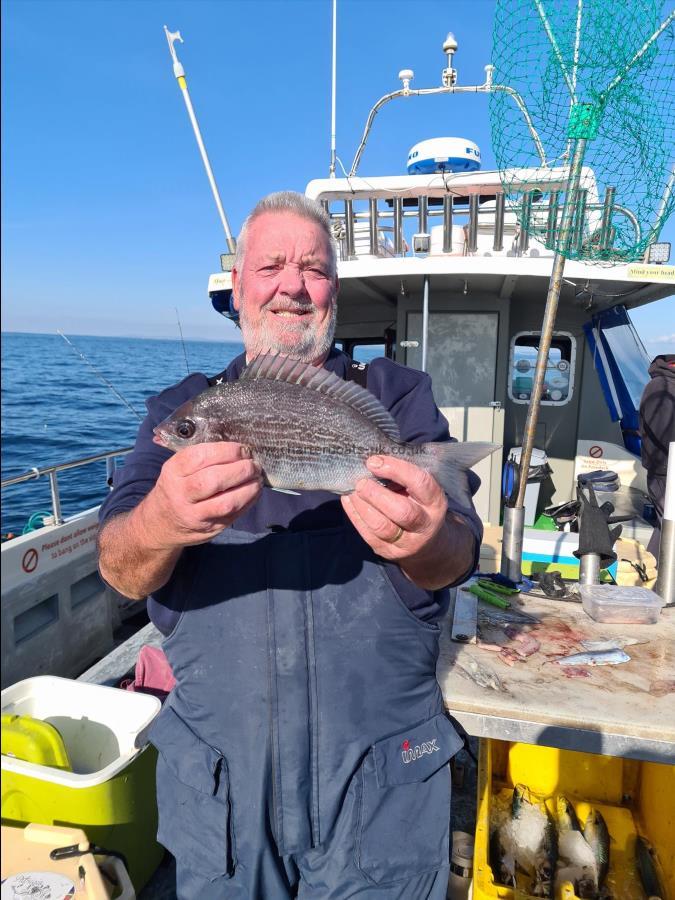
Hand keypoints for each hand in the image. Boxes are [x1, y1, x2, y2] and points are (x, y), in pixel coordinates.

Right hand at [140, 442, 262, 548]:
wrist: (161, 524)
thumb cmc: (176, 488)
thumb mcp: (177, 469)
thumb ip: (200, 457)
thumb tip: (237, 446)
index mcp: (173, 472)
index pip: (199, 457)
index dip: (226, 451)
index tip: (242, 449)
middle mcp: (181, 494)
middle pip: (214, 480)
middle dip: (240, 470)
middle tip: (253, 464)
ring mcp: (195, 515)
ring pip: (226, 502)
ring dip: (248, 488)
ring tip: (257, 478)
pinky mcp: (210, 529)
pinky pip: (234, 515)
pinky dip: (249, 501)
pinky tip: (254, 491)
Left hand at [340, 455, 447, 562]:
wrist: (428, 544)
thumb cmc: (419, 505)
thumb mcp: (420, 490)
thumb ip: (403, 477)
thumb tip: (373, 460)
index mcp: (435, 502)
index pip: (420, 483)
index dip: (396, 470)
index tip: (374, 461)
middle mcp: (425, 525)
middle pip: (402, 511)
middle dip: (376, 494)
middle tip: (361, 482)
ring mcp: (407, 542)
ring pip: (382, 527)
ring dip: (362, 506)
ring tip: (352, 490)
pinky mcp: (388, 552)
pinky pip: (368, 534)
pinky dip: (355, 515)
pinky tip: (348, 500)